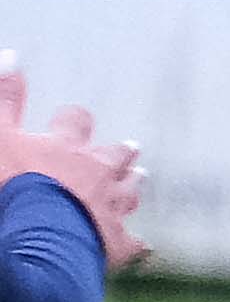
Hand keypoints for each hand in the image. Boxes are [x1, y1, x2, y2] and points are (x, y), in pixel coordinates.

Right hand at [0, 60, 153, 267]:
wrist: (35, 237)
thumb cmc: (10, 185)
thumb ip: (4, 98)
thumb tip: (12, 55)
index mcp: (66, 147)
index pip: (75, 122)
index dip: (73, 121)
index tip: (74, 119)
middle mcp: (97, 173)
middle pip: (115, 156)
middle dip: (119, 152)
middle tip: (130, 148)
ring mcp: (111, 208)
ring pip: (130, 191)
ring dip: (132, 185)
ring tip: (140, 178)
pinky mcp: (116, 243)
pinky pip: (133, 243)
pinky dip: (137, 243)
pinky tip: (144, 246)